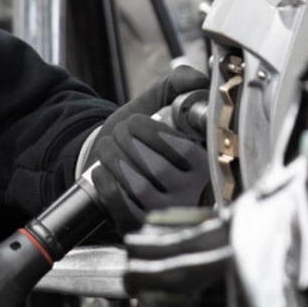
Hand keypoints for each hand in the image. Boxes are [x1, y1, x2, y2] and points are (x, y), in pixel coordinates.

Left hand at [85, 67, 211, 230]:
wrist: (114, 163)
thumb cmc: (142, 137)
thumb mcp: (161, 105)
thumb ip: (179, 83)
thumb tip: (199, 79)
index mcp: (205, 164)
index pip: (183, 151)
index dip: (152, 132)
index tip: (135, 122)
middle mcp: (192, 194)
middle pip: (159, 169)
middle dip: (128, 143)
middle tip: (117, 133)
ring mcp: (166, 214)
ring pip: (141, 189)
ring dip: (115, 161)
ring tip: (107, 147)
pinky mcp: (139, 226)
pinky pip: (123, 209)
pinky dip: (108, 186)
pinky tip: (102, 172)